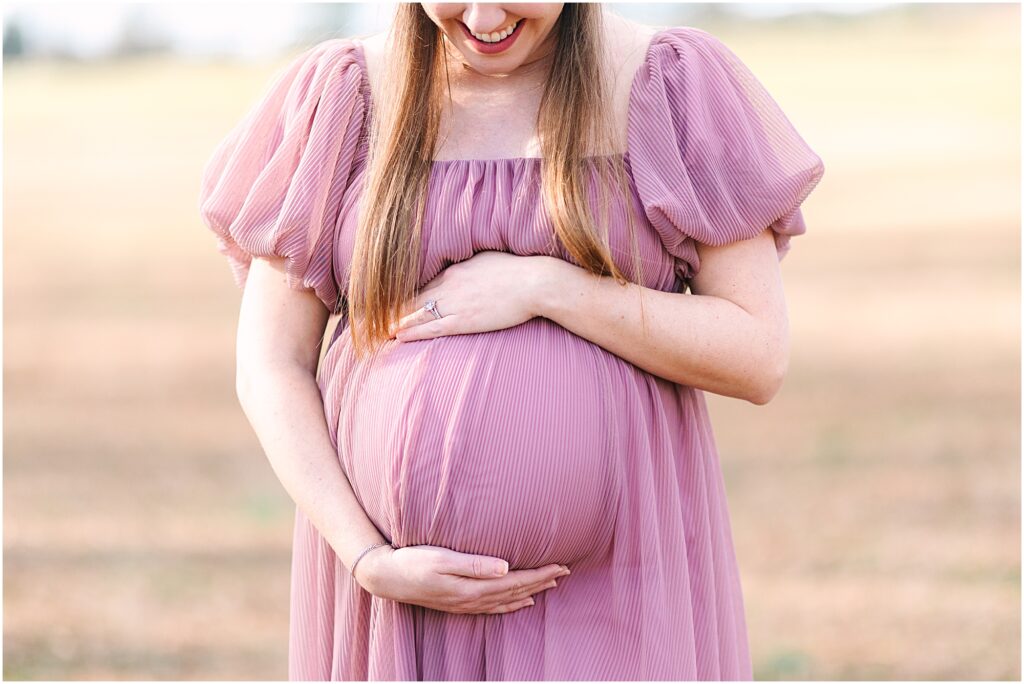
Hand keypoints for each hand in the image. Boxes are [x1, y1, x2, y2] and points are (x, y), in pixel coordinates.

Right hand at [355, 544, 570, 614]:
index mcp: (472, 586)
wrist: (386, 577)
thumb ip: (474, 564)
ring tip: (550, 585)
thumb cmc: (412, 561)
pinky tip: (520, 602)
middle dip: (542, 581)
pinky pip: (493, 606)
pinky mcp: (458, 602)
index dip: (540, 574)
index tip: (561, 566)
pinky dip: (511, 604)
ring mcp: (465, 603)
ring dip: (531, 591)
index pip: (515, 581)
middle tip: (565, 571)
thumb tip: (506, 567)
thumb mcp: (442, 558)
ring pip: (507, 600)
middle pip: (516, 591)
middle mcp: (472, 598)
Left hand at [388, 251, 550, 341]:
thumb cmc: (517, 270)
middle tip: (366, 316)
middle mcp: (448, 285)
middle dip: (388, 308)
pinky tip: (398, 336)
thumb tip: (459, 267)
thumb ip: (468, 266)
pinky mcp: (465, 320)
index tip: (382, 299)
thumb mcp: (486, 259)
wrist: (535, 282)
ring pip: (416, 313)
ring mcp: (455, 303)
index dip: (398, 292)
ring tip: (376, 329)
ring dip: (395, 322)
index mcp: (453, 270)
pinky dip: (412, 332)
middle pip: (410, 297)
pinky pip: (432, 327)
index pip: (418, 282)